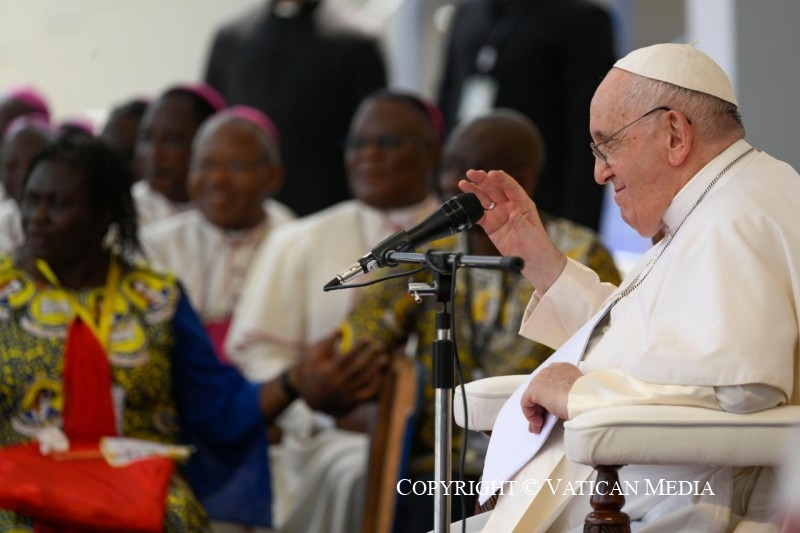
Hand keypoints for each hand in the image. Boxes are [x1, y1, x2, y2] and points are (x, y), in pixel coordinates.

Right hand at [292, 330, 388, 416]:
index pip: (348, 357)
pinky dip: (376, 385)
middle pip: (359, 368)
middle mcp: (339, 383)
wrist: (311, 396)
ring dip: (377, 369)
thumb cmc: (314, 369)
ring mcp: (346, 393)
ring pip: (365, 381)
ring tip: (385, 358)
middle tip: (381, 346)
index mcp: (329, 371)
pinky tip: (380, 374)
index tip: (369, 337)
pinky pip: (367, 394)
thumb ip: (328, 341)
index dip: (359, 347)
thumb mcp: (315, 354)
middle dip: (372, 356)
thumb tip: (342, 328)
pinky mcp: (351, 400)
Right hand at [459, 169, 565, 292]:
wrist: (533, 261)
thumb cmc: (537, 245)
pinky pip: (479, 216)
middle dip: (483, 180)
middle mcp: (510, 206)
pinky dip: (471, 211)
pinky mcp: (491, 226)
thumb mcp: (531, 234)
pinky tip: (464, 204)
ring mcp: (499, 215)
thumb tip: (513, 213)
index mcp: (522, 204)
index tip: (492, 173)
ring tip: (463, 184)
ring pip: (485, 199)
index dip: (501, 179)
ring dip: (474, 191)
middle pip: (495, 189)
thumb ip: (521, 223)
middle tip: (472, 173)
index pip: (511, 187)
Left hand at [520, 363, 582, 433]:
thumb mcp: (575, 393)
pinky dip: (530, 414)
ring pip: (533, 397)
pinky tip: (538, 422)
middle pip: (540, 390)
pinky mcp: (534, 389)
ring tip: (539, 426)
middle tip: (541, 421)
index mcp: (564, 368)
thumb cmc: (585, 398)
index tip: (550, 411)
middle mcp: (551, 369)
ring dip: (535, 413)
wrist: (584, 400)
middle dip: (540, 407)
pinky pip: (526, 403)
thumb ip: (565, 394)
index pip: (550, 383)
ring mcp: (541, 378)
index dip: (548, 399)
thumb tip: (558, 405)